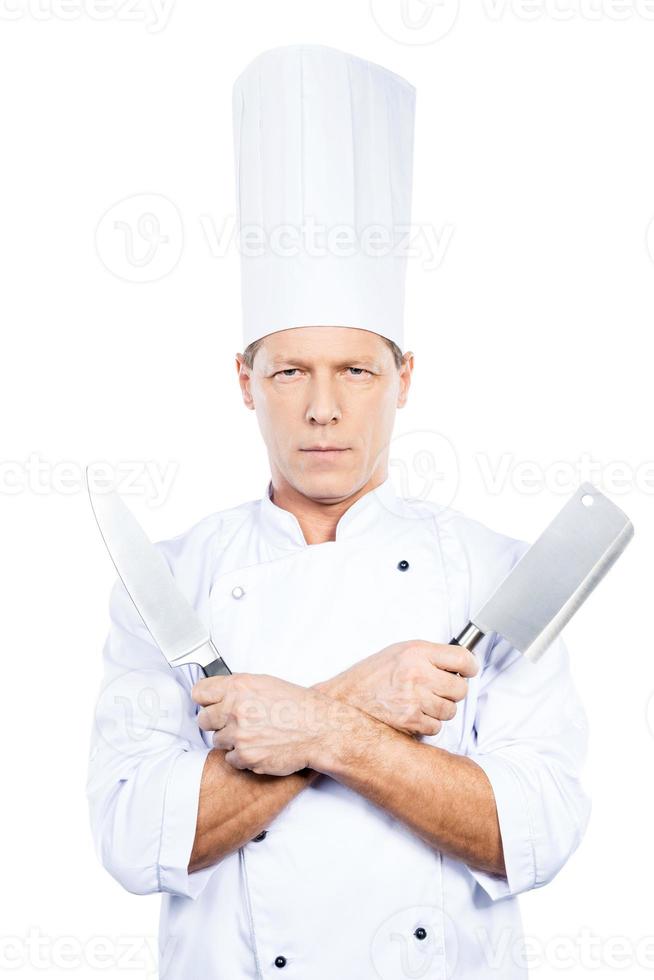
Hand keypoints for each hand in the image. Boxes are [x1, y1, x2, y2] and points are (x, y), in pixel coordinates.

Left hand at [191, 672, 350, 775]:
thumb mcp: (266, 684)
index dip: (205, 700)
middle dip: (216, 723)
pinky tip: (259, 747)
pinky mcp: (246, 756)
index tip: (209, 704)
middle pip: (203, 720)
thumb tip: (219, 695)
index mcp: (239, 687)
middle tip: (233, 723)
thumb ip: (239, 689)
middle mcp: (236, 709)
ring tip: (254, 735)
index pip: (199, 692)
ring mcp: (240, 734)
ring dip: (231, 740)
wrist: (319, 730)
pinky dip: (242, 756)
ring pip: (217, 741)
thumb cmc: (298, 707)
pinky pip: (230, 759)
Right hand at [314, 639, 478, 736]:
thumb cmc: (369, 677)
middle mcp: (418, 674)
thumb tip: (458, 664)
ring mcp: (414, 699)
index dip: (469, 666)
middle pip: (460, 688)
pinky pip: (436, 727)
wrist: (344, 702)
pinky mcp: (411, 721)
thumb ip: (428, 656)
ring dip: (440, 709)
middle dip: (452, 691)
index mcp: (416, 653)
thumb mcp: (398, 653)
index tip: (468, 670)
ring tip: (421, 702)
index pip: (462, 658)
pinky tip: (412, 714)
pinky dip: (428, 724)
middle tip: (437, 689)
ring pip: (450, 710)